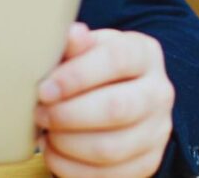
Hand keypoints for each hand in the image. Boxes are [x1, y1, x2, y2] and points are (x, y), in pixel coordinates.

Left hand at [35, 24, 173, 177]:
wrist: (126, 93)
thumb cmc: (99, 67)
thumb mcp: (90, 47)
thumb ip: (77, 43)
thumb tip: (73, 34)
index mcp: (144, 53)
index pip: (116, 59)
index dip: (76, 76)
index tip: (44, 89)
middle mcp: (159, 92)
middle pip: (116, 108)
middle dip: (67, 115)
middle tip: (40, 114)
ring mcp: (157, 131)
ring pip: (111, 149)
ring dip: (67, 145)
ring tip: (46, 134)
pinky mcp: (148, 162)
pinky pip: (110, 176)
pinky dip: (73, 170)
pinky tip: (55, 154)